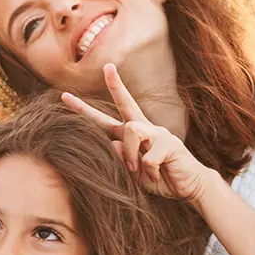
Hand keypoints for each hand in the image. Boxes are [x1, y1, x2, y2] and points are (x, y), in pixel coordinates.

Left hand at [62, 64, 213, 206]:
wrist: (189, 187)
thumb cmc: (159, 179)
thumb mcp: (133, 173)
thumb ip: (120, 160)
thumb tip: (111, 143)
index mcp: (133, 136)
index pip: (106, 120)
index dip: (85, 110)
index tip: (65, 96)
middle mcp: (145, 129)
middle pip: (126, 104)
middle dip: (116, 85)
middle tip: (107, 66)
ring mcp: (159, 133)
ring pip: (132, 130)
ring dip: (131, 154)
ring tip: (139, 171)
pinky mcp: (170, 143)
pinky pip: (148, 157)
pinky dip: (149, 171)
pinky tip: (158, 175)